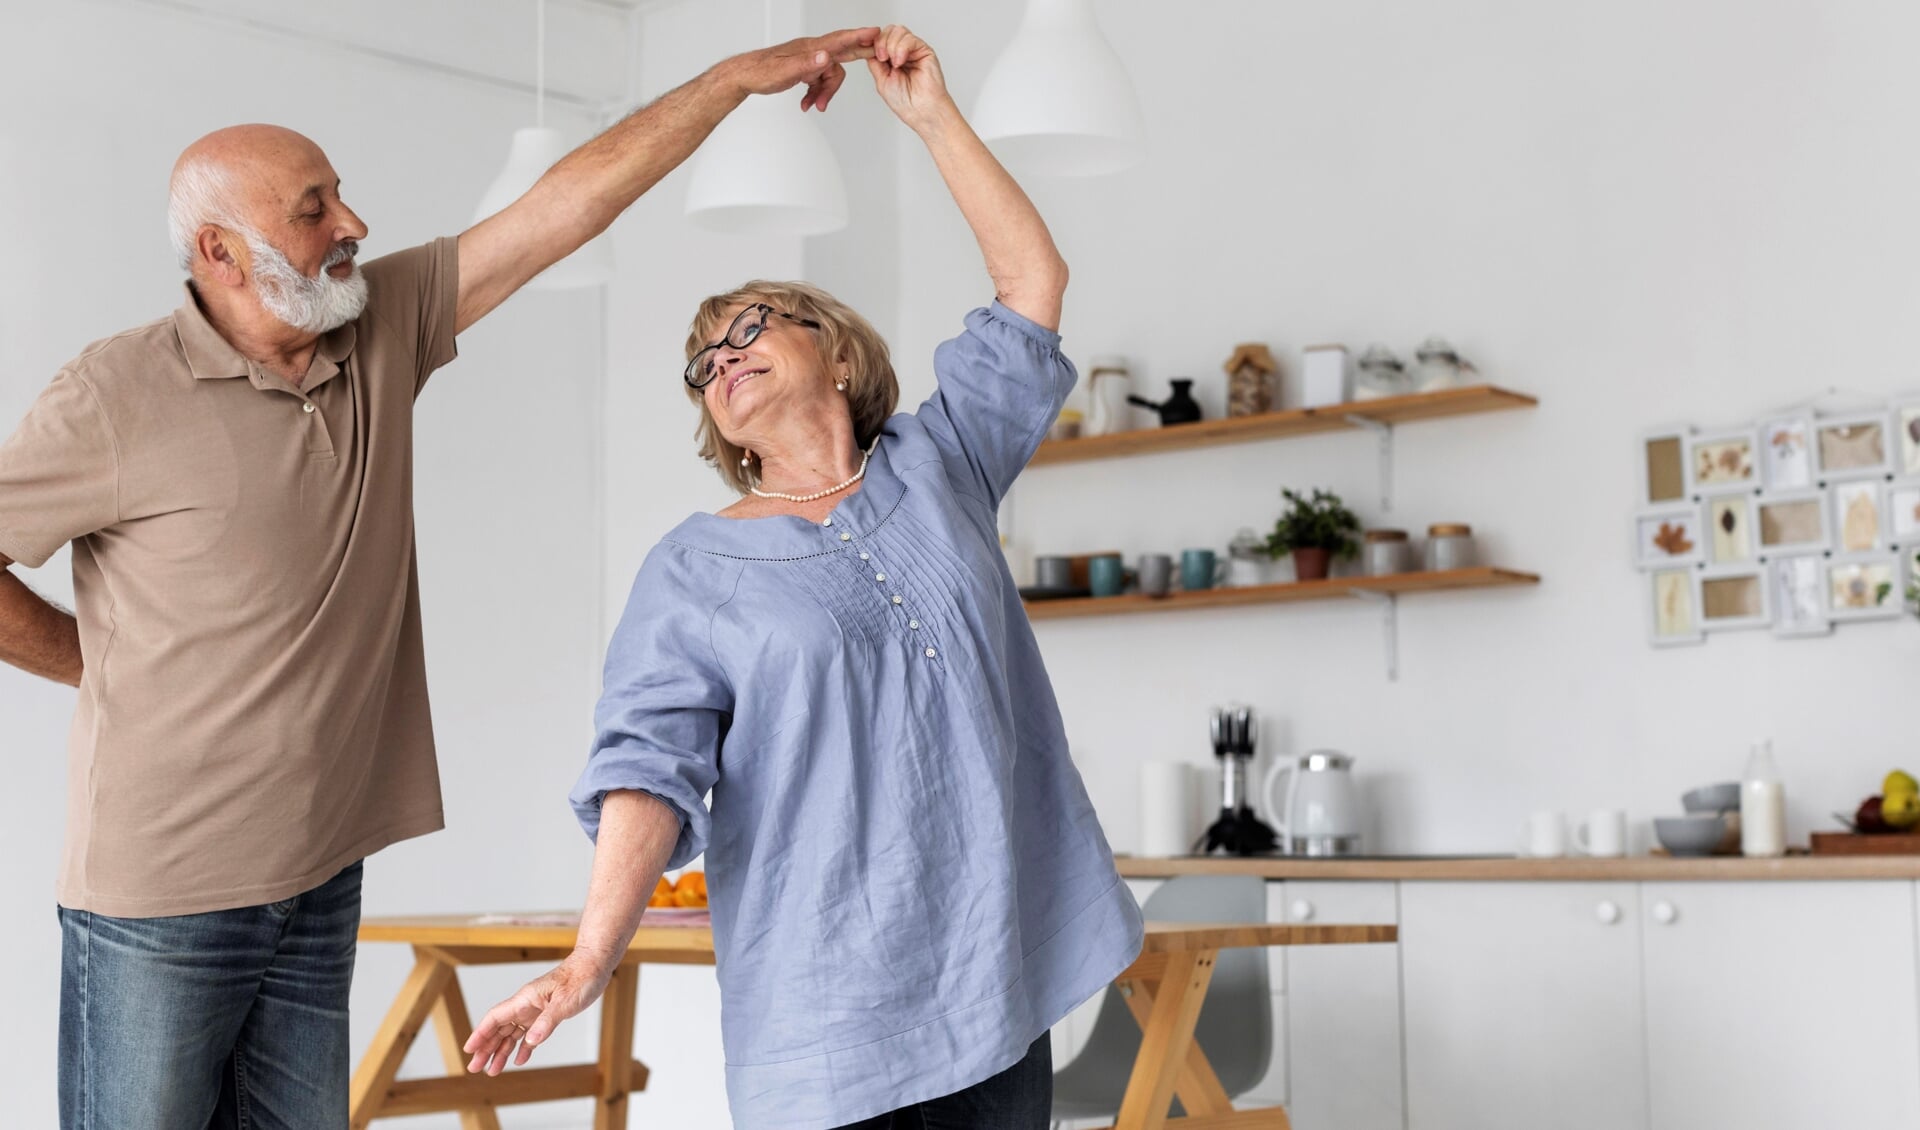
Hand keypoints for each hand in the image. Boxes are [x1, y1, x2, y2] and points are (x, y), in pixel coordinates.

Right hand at [463, 951, 615, 1074]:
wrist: (594, 966)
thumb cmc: (580, 978)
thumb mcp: (565, 1002)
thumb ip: (547, 1021)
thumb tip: (531, 1041)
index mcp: (525, 999)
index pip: (495, 1018)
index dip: (480, 1033)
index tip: (469, 1049)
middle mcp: (526, 1005)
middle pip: (499, 1029)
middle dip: (485, 1048)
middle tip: (474, 1068)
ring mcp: (535, 1011)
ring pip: (512, 1034)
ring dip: (501, 1051)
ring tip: (492, 1070)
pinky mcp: (547, 1015)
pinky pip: (530, 1034)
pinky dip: (523, 1047)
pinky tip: (519, 1060)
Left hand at [722, 27, 879, 110]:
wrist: (744, 76)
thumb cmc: (760, 72)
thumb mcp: (784, 72)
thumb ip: (806, 64)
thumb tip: (826, 56)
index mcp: (809, 49)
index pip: (838, 41)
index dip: (858, 37)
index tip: (875, 33)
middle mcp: (810, 51)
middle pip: (840, 56)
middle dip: (857, 58)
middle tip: (878, 54)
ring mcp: (807, 60)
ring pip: (828, 75)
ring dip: (825, 93)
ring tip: (813, 106)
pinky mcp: (802, 69)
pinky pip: (817, 81)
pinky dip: (815, 94)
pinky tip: (807, 103)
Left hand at [867, 25, 951, 130]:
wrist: (921, 110)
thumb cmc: (905, 101)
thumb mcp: (881, 79)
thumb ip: (875, 61)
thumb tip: (869, 45)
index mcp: (891, 59)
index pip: (880, 39)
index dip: (873, 42)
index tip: (870, 52)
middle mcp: (902, 53)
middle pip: (888, 31)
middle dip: (881, 42)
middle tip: (882, 58)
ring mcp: (913, 50)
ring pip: (898, 31)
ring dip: (891, 46)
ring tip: (895, 64)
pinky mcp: (924, 50)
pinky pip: (909, 38)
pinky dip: (901, 48)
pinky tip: (901, 62)